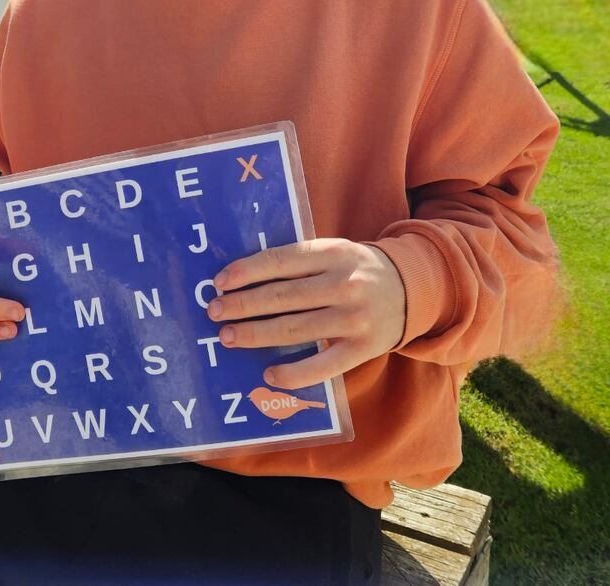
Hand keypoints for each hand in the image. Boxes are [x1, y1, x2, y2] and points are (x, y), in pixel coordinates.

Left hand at [207, 239, 406, 389]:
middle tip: (215, 312)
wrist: (412, 289)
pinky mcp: (362, 349)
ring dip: (257, 334)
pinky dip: (294, 373)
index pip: (282, 260)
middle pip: (282, 296)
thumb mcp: (334, 251)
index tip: (219, 282)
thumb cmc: (356, 269)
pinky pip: (322, 366)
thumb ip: (299, 261)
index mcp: (333, 253)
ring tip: (229, 337)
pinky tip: (268, 375)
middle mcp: (343, 284)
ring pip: (295, 329)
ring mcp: (354, 318)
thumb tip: (244, 277)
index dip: (247, 271)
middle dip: (243, 305)